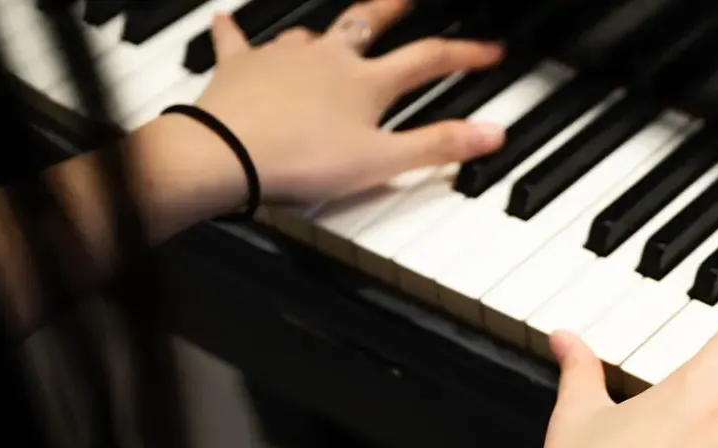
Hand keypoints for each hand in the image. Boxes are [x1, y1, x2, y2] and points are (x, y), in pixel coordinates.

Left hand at [190, 0, 505, 205]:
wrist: (224, 155)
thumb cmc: (301, 160)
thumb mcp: (381, 161)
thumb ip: (438, 146)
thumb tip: (492, 133)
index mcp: (366, 82)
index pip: (429, 60)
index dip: (465, 54)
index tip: (490, 50)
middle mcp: (328, 58)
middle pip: (369, 22)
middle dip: (394, 8)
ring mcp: (282, 58)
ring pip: (310, 32)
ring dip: (324, 30)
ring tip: (329, 31)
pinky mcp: (240, 68)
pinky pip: (237, 40)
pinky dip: (234, 31)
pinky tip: (227, 20)